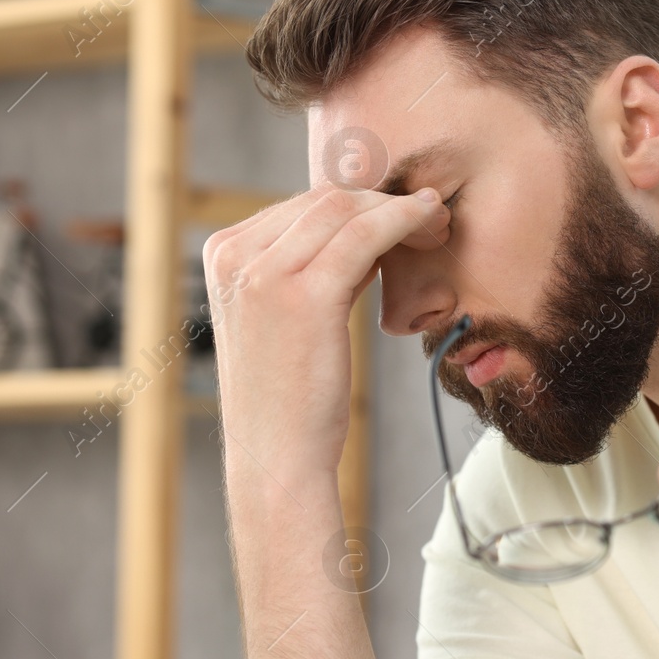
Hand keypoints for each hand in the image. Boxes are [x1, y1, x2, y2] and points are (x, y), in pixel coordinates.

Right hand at [202, 183, 448, 510]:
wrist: (278, 458)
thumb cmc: (289, 396)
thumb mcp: (282, 316)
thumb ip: (305, 267)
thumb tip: (360, 226)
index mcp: (222, 255)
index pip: (300, 204)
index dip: (358, 201)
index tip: (400, 213)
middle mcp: (232, 256)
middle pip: (322, 199)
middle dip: (381, 199)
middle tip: (429, 214)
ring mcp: (262, 274)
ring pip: (345, 208)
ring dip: (399, 207)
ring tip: (436, 222)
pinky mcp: (303, 295)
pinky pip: (364, 235)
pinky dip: (403, 220)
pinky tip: (429, 223)